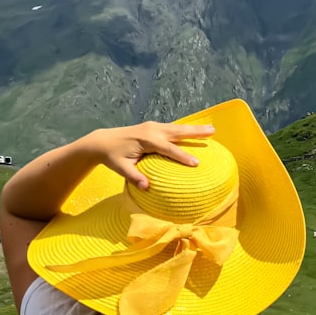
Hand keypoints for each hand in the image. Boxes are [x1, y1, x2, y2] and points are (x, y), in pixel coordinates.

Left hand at [87, 122, 216, 189]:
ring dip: (194, 128)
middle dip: (196, 132)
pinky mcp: (153, 127)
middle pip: (178, 131)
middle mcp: (152, 130)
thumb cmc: (112, 156)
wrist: (102, 141)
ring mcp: (153, 126)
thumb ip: (134, 177)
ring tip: (212, 129)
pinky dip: (185, 130)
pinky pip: (172, 128)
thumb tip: (147, 187)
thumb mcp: (120, 168)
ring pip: (178, 127)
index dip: (183, 156)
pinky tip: (195, 131)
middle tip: (213, 131)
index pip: (168, 149)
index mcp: (146, 140)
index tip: (196, 163)